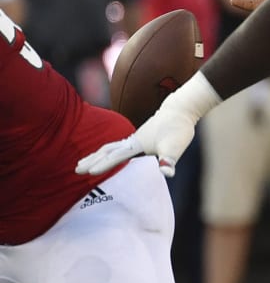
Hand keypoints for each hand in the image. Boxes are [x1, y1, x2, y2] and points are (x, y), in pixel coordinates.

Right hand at [76, 105, 195, 176]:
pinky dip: (108, 150)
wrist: (181, 109)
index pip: (115, 156)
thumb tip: (166, 172)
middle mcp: (132, 140)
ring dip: (97, 154)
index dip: (102, 165)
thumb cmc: (178, 128)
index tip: (87, 173)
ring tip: (84, 161)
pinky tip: (109, 153)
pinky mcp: (140, 136)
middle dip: (91, 160)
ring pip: (110, 146)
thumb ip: (168, 160)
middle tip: (76, 169)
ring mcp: (135, 137)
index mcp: (136, 144)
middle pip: (107, 151)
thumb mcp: (175, 147)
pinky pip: (118, 145)